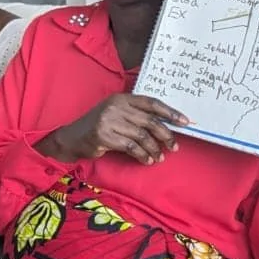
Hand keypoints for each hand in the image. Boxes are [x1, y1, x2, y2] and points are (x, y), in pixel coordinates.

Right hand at [41, 93, 187, 164]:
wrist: (73, 137)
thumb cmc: (99, 126)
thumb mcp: (116, 114)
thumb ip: (136, 116)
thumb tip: (166, 126)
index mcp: (121, 98)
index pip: (151, 103)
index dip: (170, 112)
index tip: (185, 122)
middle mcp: (115, 107)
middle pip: (150, 121)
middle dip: (165, 135)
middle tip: (174, 146)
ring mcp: (108, 120)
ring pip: (142, 136)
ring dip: (154, 149)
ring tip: (159, 157)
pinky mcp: (104, 135)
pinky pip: (131, 147)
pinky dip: (142, 155)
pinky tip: (146, 160)